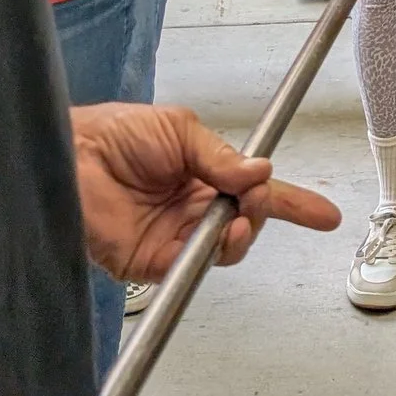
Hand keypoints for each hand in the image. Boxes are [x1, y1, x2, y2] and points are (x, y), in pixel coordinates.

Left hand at [70, 103, 340, 281]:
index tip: (324, 214)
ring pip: (227, 248)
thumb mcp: (179, 129)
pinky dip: (210, 254)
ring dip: (241, 235)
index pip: (256, 191)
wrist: (72, 156)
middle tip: (254, 198)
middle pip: (248, 222)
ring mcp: (175, 235)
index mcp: (203, 172)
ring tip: (236, 220)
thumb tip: (260, 171)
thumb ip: (221, 156)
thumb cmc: (115, 133)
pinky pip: (192, 266)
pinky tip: (215, 235)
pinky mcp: (153, 261)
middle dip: (262, 212)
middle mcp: (193, 207)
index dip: (292, 203)